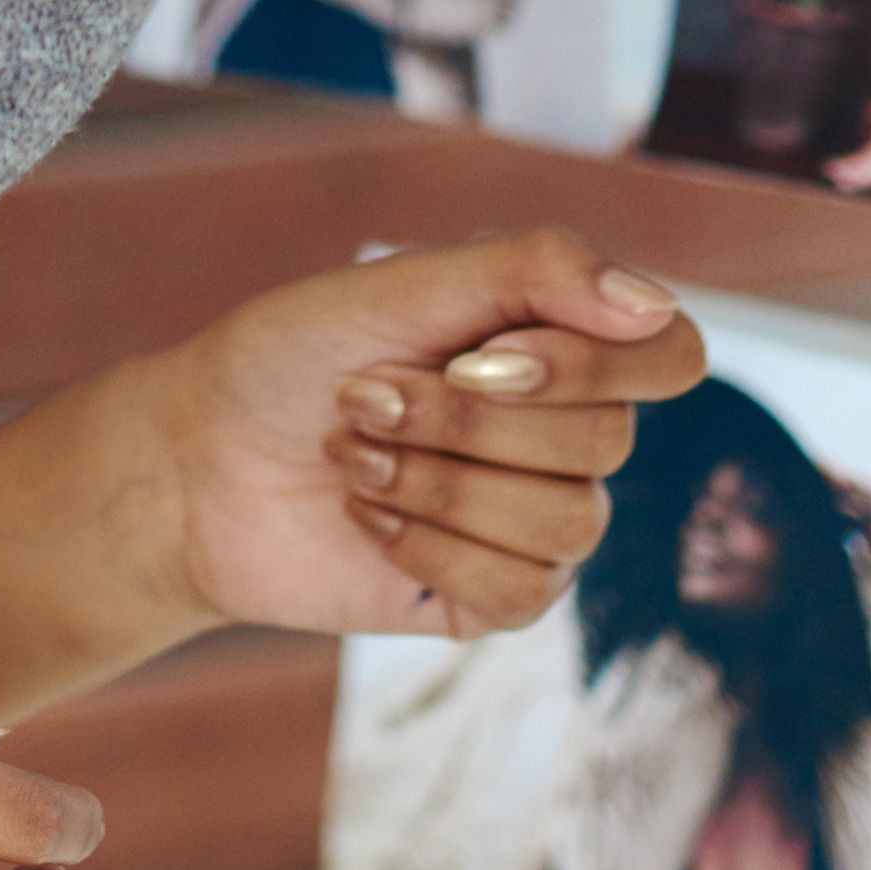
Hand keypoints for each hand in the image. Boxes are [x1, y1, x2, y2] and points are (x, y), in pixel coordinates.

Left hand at [164, 232, 705, 638]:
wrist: (198, 458)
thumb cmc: (296, 354)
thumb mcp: (403, 286)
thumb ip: (533, 272)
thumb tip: (652, 302)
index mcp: (561, 342)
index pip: (672, 355)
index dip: (591, 363)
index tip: (476, 355)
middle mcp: (568, 431)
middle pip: (607, 440)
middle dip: (461, 419)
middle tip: (362, 396)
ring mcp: (538, 518)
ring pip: (567, 521)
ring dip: (434, 482)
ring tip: (355, 455)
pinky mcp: (496, 597)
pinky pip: (519, 589)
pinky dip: (425, 544)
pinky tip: (366, 516)